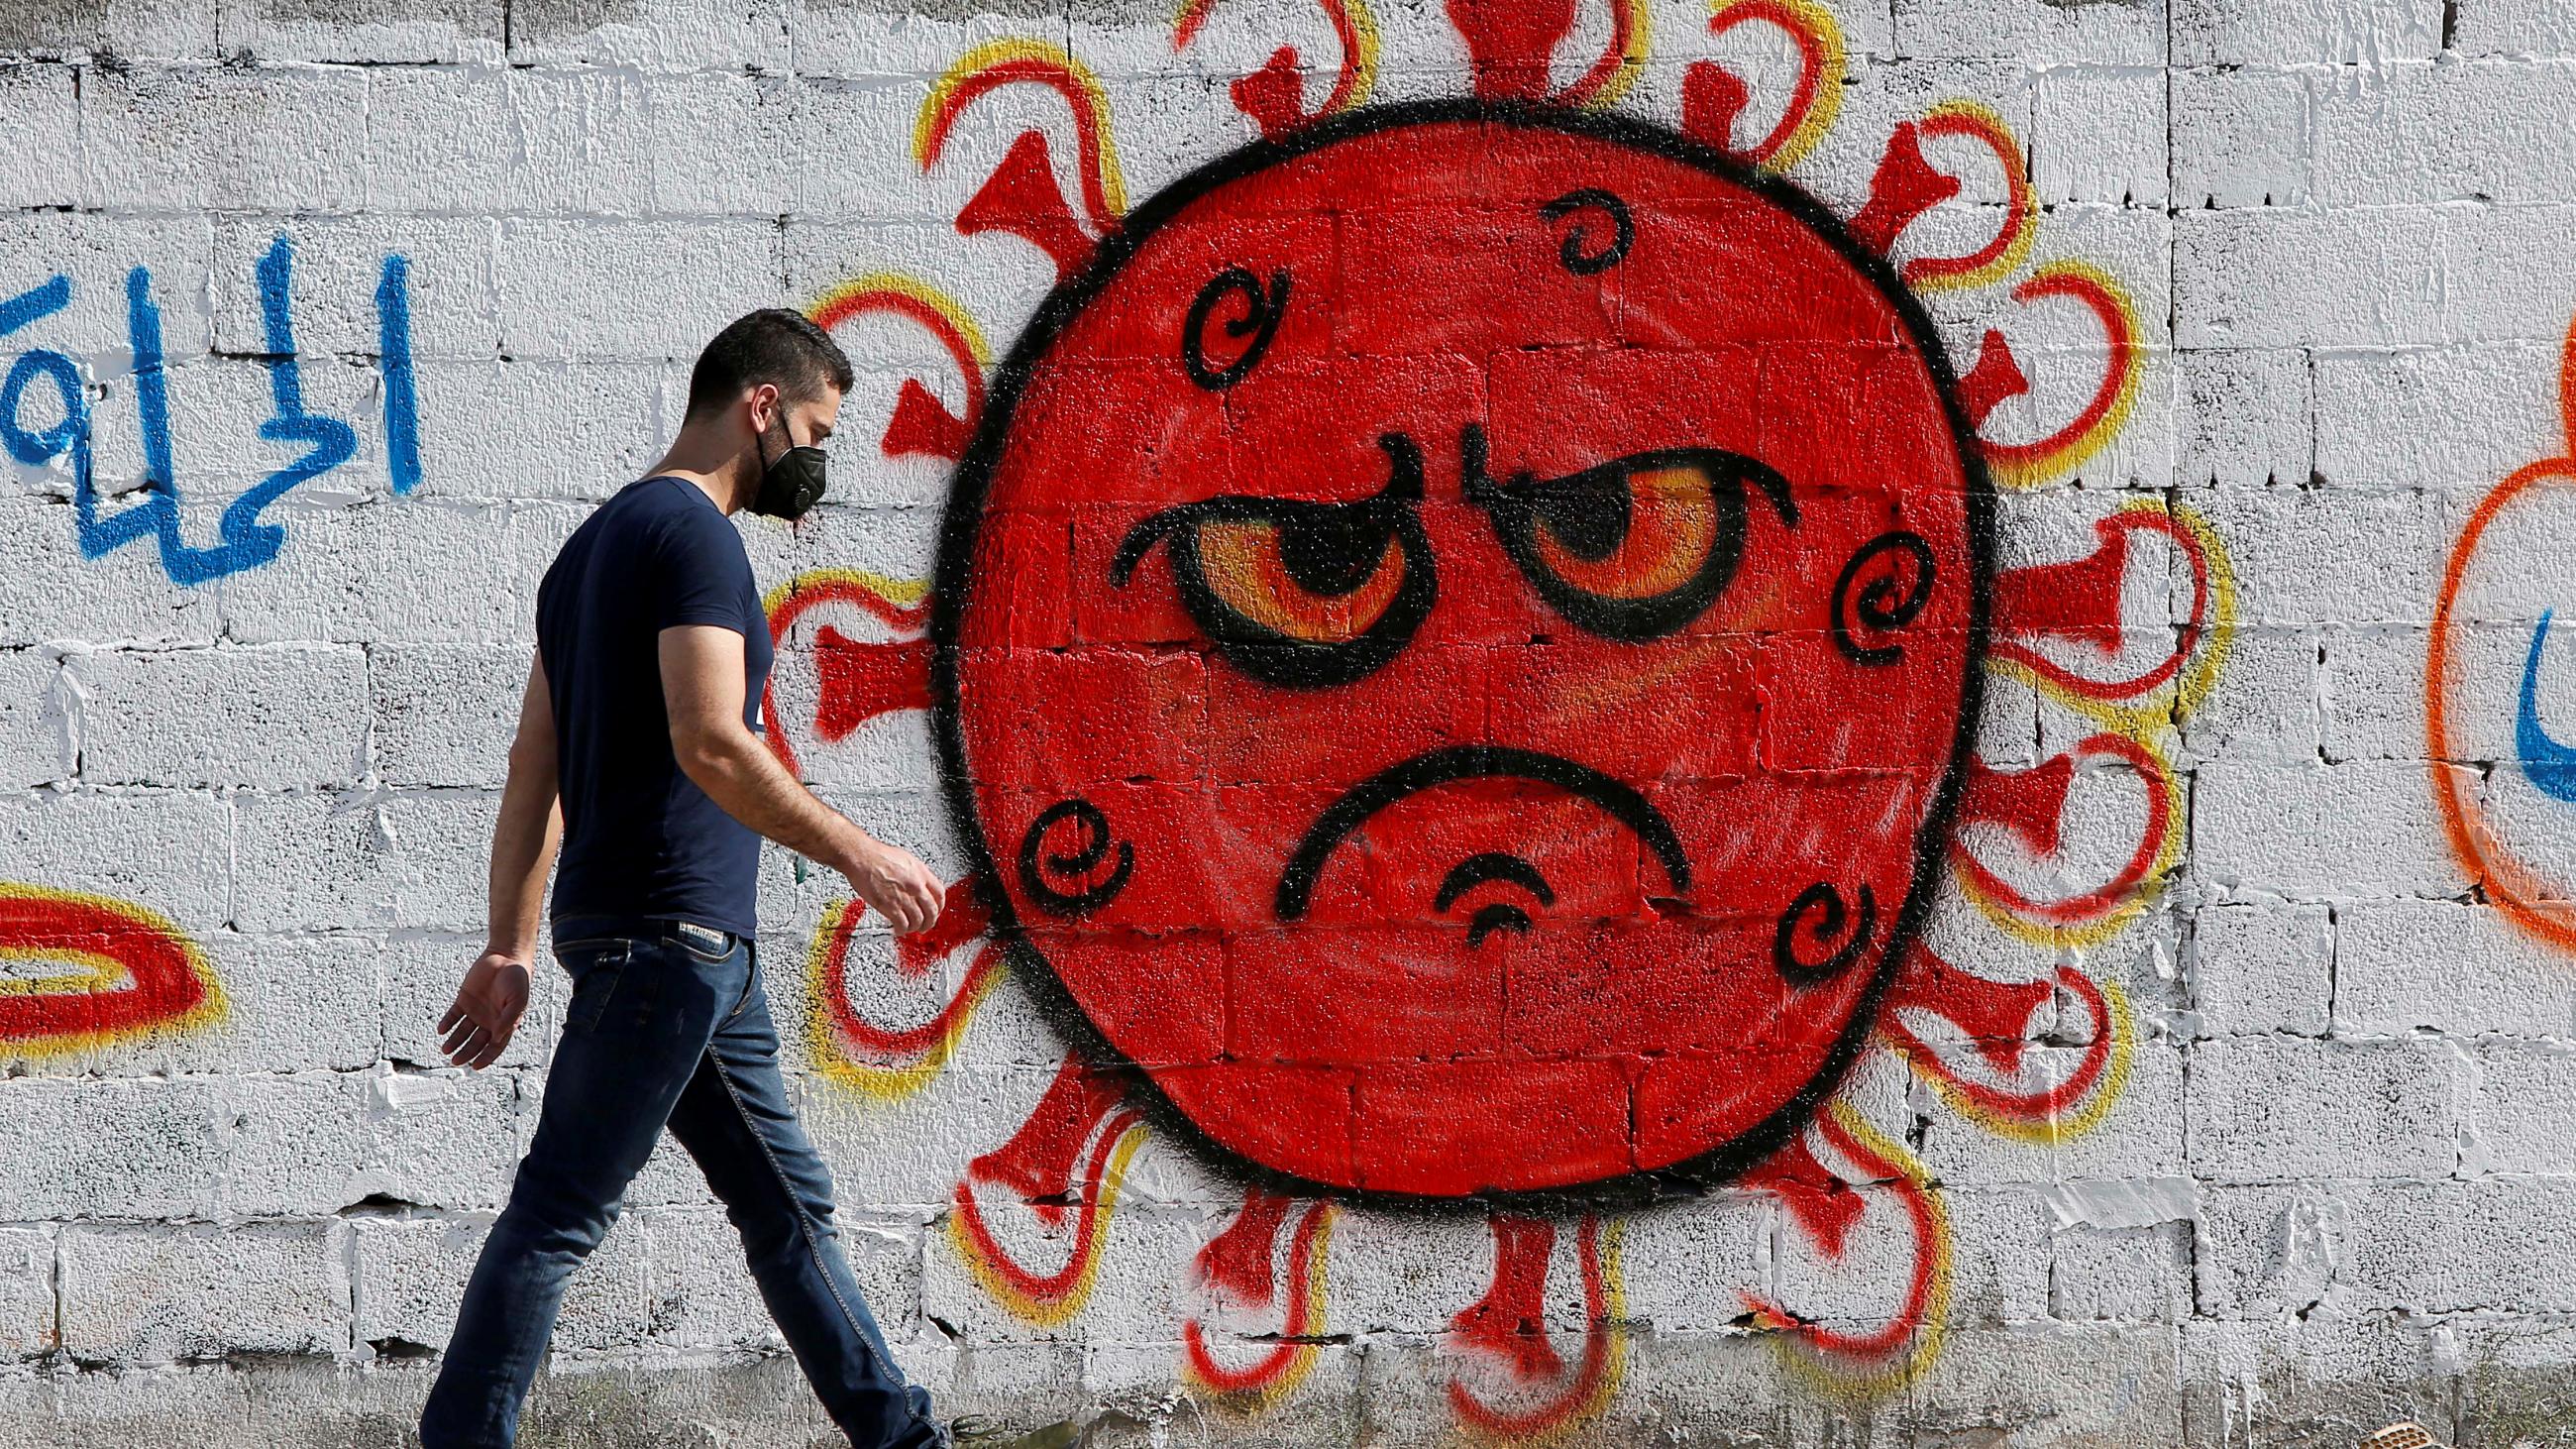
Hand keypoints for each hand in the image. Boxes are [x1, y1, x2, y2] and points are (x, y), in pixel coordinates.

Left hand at [438, 952, 532, 1069]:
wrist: (506, 956)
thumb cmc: (517, 978)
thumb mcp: (518, 1000)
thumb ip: (508, 1019)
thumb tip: (496, 1038)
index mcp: (504, 1023)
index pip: (494, 1046)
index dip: (486, 1057)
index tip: (476, 1066)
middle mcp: (489, 1020)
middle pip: (475, 1043)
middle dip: (466, 1053)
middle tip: (455, 1060)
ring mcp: (476, 1011)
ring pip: (462, 1032)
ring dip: (454, 1041)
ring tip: (445, 1049)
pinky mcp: (464, 1000)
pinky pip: (453, 1015)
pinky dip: (447, 1023)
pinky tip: (442, 1030)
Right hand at [841, 839, 942, 934]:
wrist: (862, 857)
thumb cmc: (878, 855)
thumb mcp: (906, 859)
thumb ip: (915, 874)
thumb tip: (919, 885)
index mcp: (921, 873)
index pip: (939, 894)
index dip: (939, 906)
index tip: (936, 911)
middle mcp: (916, 886)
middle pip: (931, 911)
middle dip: (930, 921)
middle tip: (926, 925)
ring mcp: (904, 897)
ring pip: (918, 920)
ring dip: (915, 927)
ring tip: (910, 928)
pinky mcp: (890, 906)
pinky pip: (902, 924)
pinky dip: (902, 930)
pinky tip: (899, 930)